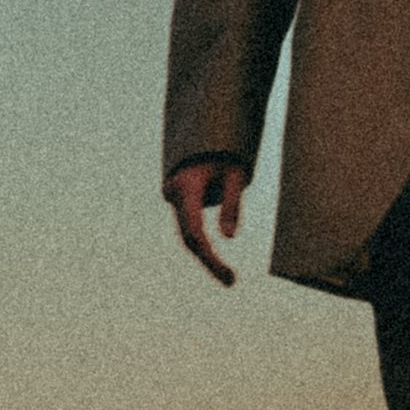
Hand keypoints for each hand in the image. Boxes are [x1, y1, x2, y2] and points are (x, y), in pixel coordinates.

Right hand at [168, 157, 245, 286]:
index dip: (211, 257)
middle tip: (232, 281)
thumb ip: (232, 205)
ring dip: (207, 251)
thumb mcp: (237, 174)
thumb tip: (229, 238)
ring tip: (227, 273)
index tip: (229, 276)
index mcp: (186, 187)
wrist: (207, 128)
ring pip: (187, 232)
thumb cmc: (227, 149)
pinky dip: (203, 239)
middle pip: (188, 237)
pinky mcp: (178, 197)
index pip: (195, 232)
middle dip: (209, 260)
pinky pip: (189, 223)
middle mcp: (173, 193)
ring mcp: (172, 195)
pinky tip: (216, 260)